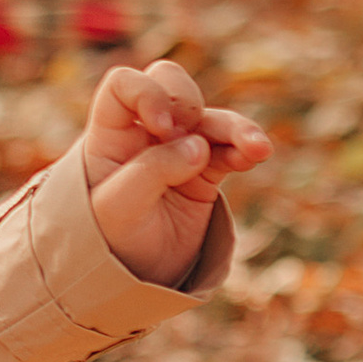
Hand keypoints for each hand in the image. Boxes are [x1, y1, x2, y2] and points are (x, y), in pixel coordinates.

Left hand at [78, 57, 268, 285]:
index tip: (159, 124)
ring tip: (257, 148)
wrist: (129, 276)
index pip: (124, 86)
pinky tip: (256, 155)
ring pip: (209, 119)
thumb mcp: (117, 208)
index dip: (146, 92)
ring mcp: (176, 150)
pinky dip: (245, 149)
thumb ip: (152, 172)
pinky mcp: (205, 172)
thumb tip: (199, 146)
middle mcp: (143, 133)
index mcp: (109, 134)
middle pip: (171, 85)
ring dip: (235, 127)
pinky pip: (231, 149)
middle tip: (183, 135)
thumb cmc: (106, 238)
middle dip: (186, 100)